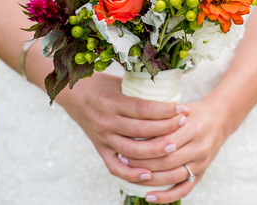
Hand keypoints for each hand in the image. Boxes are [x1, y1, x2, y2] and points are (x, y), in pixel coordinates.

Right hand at [55, 72, 190, 183]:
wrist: (72, 95)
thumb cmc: (100, 85)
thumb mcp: (120, 82)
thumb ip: (141, 90)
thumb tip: (172, 92)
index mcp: (111, 102)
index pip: (143, 109)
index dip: (165, 110)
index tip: (181, 108)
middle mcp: (106, 121)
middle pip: (141, 130)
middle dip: (167, 128)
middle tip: (184, 123)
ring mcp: (102, 138)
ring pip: (132, 151)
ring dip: (155, 151)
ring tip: (173, 146)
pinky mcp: (100, 149)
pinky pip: (115, 167)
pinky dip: (132, 174)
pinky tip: (149, 174)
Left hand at [122, 99, 231, 203]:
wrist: (220, 120)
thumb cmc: (192, 113)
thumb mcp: (179, 109)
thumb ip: (160, 118)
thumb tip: (131, 126)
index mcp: (193, 128)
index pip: (164, 141)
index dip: (143, 147)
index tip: (125, 147)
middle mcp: (199, 147)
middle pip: (167, 161)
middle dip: (143, 163)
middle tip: (124, 162)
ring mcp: (201, 162)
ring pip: (173, 176)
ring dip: (150, 180)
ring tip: (132, 176)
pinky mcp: (201, 173)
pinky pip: (183, 189)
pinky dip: (166, 196)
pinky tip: (149, 197)